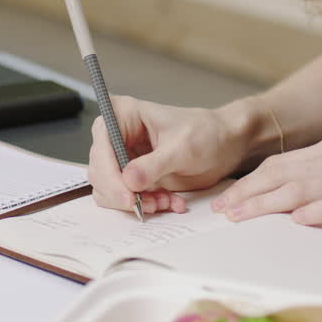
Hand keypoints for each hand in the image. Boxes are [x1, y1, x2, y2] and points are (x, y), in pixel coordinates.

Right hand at [88, 96, 248, 214]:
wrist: (221, 146)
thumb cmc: (204, 133)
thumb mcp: (182, 147)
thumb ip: (154, 164)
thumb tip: (129, 180)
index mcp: (122, 115)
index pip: (101, 146)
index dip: (109, 173)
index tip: (128, 195)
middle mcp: (116, 137)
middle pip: (99, 172)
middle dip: (124, 193)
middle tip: (149, 204)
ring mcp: (122, 159)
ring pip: (110, 190)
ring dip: (136, 203)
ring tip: (165, 201)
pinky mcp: (131, 177)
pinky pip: (126, 199)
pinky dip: (146, 205)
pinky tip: (169, 201)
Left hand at [212, 135, 321, 230]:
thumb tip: (295, 193)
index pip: (279, 165)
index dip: (249, 182)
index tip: (227, 197)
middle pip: (280, 176)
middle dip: (246, 193)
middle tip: (221, 210)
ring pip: (299, 189)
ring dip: (266, 204)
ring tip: (242, 216)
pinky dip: (315, 212)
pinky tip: (297, 220)